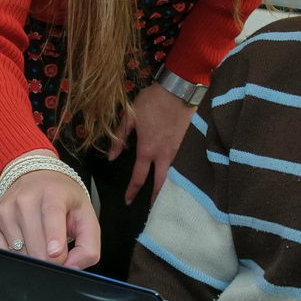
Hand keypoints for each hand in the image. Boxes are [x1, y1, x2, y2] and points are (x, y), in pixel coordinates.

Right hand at [0, 154, 100, 268]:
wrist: (35, 178)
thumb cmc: (62, 200)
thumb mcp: (86, 217)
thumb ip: (88, 246)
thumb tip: (72, 268)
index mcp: (53, 194)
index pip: (51, 215)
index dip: (53, 237)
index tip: (55, 253)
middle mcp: (25, 200)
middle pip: (37, 246)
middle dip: (51, 260)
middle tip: (56, 251)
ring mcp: (4, 210)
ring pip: (20, 253)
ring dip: (33, 257)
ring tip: (39, 240)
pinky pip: (2, 252)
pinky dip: (16, 255)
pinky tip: (24, 241)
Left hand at [109, 83, 196, 203]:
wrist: (177, 90)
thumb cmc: (151, 102)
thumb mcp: (130, 117)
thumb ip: (119, 138)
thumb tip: (110, 157)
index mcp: (147, 149)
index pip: (139, 177)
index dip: (132, 191)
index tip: (128, 201)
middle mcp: (164, 155)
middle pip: (161, 184)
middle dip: (156, 199)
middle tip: (153, 211)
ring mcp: (179, 151)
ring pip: (175, 176)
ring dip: (170, 188)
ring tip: (167, 200)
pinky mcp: (189, 145)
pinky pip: (184, 165)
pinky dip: (180, 175)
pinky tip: (180, 180)